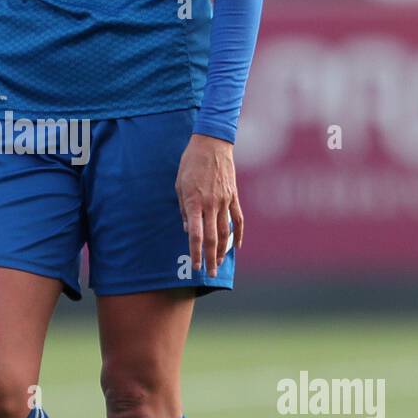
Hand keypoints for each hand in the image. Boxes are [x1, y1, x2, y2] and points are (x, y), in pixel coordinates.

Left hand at [174, 134, 243, 276]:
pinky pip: (238, 219)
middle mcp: (211, 205)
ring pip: (225, 232)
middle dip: (210, 258)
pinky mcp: (234, 197)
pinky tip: (236, 247)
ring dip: (222, 250)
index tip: (195, 267)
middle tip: (210, 274)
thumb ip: (183, 209)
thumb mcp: (179, 185)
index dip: (195, 253)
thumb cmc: (190, 163)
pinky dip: (238, 234)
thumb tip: (186, 229)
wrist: (212, 143)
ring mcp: (225, 201)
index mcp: (194, 202)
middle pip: (212, 238)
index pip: (195, 234)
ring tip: (219, 263)